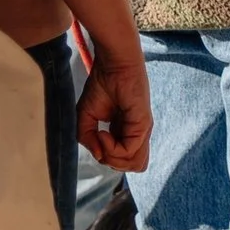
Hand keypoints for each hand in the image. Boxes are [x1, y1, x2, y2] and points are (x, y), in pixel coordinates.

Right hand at [76, 45, 152, 172]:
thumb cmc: (102, 84)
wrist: (113, 63)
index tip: (95, 138)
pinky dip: (112, 148)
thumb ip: (88, 139)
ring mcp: (142, 129)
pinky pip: (129, 150)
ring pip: (134, 163)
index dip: (108, 157)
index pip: (126, 159)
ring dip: (112, 157)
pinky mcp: (143, 124)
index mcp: (127, 132)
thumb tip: (98, 156)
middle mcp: (138, 133)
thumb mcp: (86, 117)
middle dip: (111, 161)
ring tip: (101, 137)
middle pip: (133, 165)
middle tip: (98, 141)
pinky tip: (103, 133)